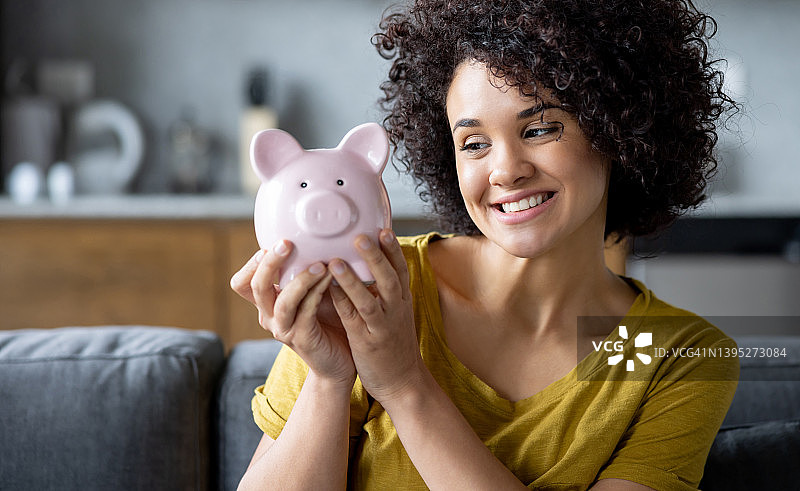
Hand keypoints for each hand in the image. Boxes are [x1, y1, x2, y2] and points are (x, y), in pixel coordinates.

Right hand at [230, 240, 354, 386]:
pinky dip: (318, 292)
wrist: (340, 362)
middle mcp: (269, 317)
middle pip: (255, 286)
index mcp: (266, 304)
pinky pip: (306, 312)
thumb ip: (306, 271)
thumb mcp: (312, 292)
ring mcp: (284, 330)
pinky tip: (331, 278)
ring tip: (320, 264)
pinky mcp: (302, 339)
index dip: (253, 262)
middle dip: (270, 262)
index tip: (276, 242)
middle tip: (288, 244)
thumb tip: (315, 234)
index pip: (243, 282)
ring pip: (281, 301)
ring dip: (300, 279)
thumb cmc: (328, 321)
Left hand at [328, 229, 424, 402]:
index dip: (393, 249)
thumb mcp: (397, 313)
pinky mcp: (367, 342)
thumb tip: (371, 263)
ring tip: (336, 262)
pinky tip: (327, 290)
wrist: (403, 381)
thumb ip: (385, 290)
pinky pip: (353, 320)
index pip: (400, 270)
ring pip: (369, 300)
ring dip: (353, 280)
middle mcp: (395, 310)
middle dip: (376, 256)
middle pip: (389, 278)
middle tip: (362, 235)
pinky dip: (341, 304)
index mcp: (402, 300)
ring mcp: (382, 327)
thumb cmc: (394, 342)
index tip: (383, 228)